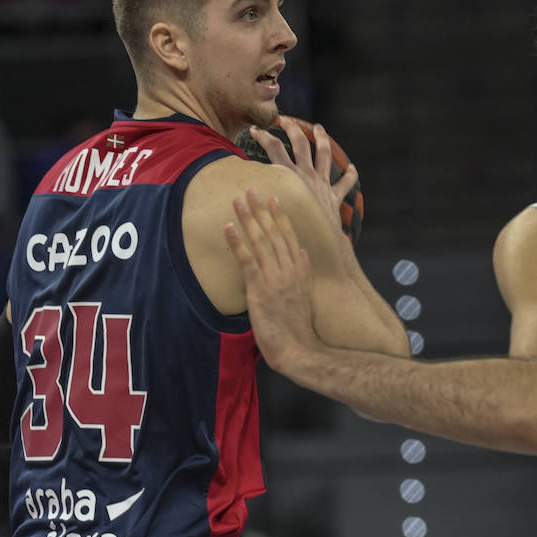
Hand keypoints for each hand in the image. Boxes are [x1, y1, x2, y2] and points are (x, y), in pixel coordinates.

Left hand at [224, 188, 320, 371]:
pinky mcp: (260, 288)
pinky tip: (228, 227)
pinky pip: (247, 260)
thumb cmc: (300, 327)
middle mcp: (289, 268)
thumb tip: (303, 254)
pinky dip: (237, 242)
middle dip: (261, 209)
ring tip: (237, 199)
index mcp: (300, 270)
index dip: (280, 215)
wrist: (299, 348)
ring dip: (248, 218)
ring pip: (260, 240)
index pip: (289, 236)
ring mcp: (275, 277)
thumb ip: (304, 273)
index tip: (273, 198)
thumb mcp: (308, 296)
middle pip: (274, 232)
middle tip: (251, 188)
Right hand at [250, 117, 358, 238]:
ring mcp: (322, 184)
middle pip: (300, 143)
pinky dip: (350, 175)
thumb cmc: (291, 229)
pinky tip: (352, 168)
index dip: (264, 136)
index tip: (256, 130)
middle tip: (285, 120)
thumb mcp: (272, 208)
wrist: (317, 243)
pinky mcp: (334, 197)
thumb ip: (261, 194)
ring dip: (322, 138)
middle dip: (292, 128)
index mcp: (290, 177)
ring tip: (319, 128)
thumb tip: (242, 189)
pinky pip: (345, 184)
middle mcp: (307, 176)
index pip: (274, 148)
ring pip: (324, 154)